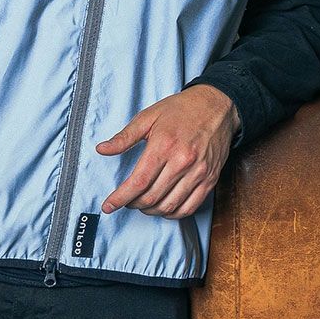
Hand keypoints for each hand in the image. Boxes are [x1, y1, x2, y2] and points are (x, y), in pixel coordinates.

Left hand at [96, 85, 239, 219]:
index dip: (120, 198)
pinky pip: (189, 207)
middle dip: (133, 204)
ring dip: (151, 211)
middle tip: (126, 200)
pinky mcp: (210, 179)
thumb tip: (102, 150)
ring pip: (169, 207)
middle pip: (151, 198)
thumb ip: (125, 136)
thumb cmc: (182, 109)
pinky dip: (173, 213)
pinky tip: (164, 206)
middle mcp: (182, 161)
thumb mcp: (149, 116)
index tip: (108, 206)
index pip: (138, 182)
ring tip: (143, 203)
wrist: (217, 105)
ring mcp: (198, 172)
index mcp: (164, 145)